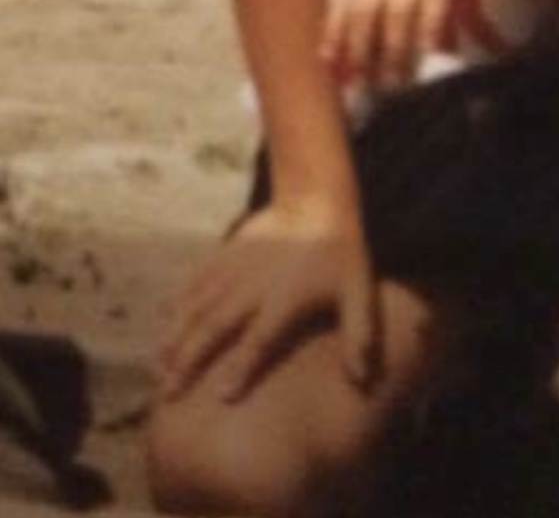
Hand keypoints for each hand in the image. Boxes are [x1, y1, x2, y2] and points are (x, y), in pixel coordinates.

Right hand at [158, 201, 378, 401]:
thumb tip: (363, 380)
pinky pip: (195, 279)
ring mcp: (233, 268)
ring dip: (175, 335)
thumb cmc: (340, 252)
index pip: (259, 341)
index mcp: (283, 300)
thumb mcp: (358, 291)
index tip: (222, 397)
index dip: (242, 369)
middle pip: (213, 328)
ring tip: (157, 365)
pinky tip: (164, 320)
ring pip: (196, 306)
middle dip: (189, 361)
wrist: (315, 200)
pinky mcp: (224, 252)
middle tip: (168, 393)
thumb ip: (360, 334)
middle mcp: (251, 287)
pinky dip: (178, 300)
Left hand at [321, 0, 520, 89]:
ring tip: (394, 81)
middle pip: (364, 9)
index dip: (334, 31)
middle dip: (358, 51)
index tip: (327, 62)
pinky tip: (428, 52)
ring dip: (392, 51)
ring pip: (394, 12)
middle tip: (359, 85)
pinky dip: (427, 29)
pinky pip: (432, 0)